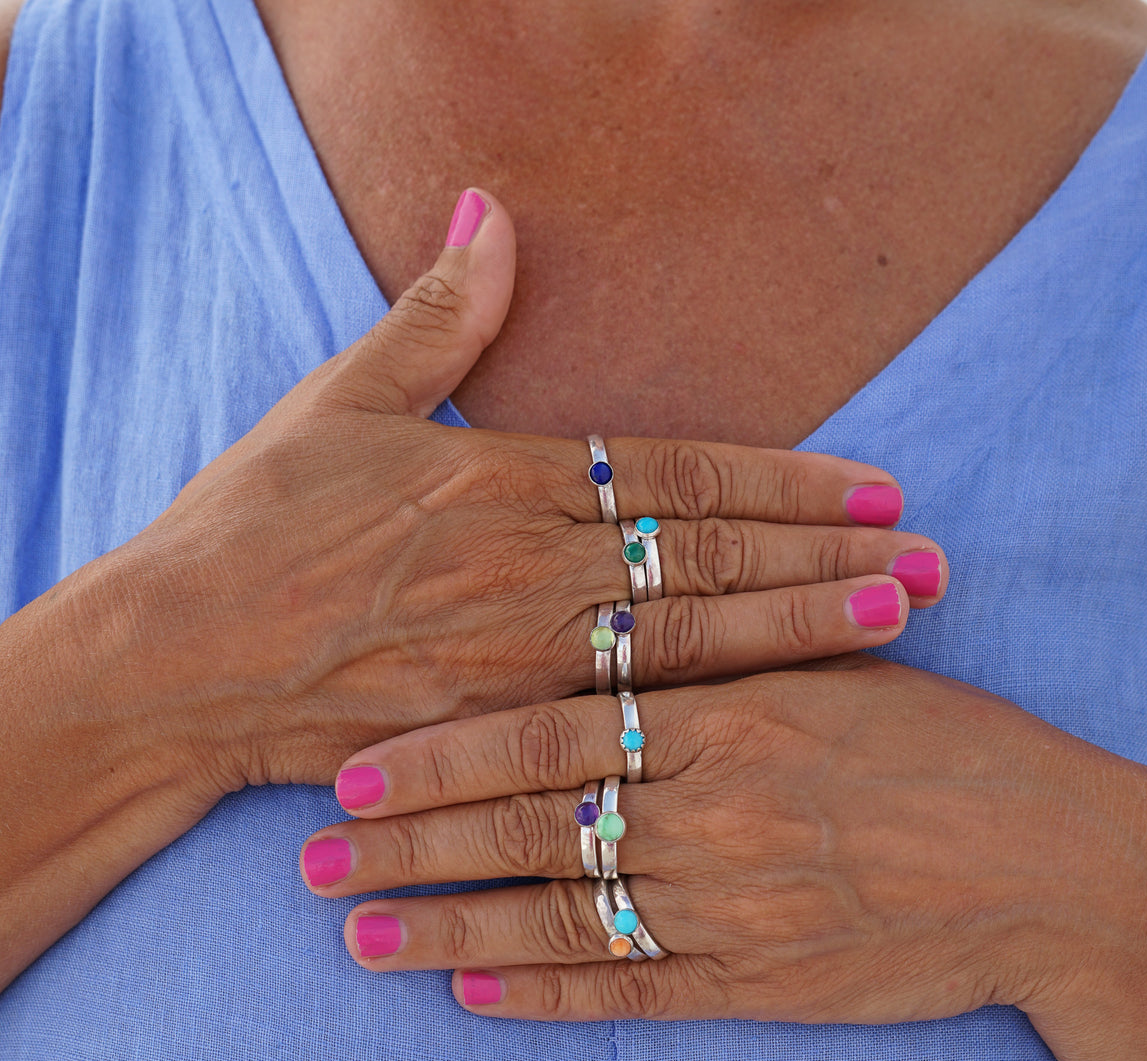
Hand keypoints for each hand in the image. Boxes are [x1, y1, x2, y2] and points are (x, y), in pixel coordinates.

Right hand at [116, 188, 947, 800]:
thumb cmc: (253, 531)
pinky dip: (710, 716)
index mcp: (498, 481)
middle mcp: (524, 568)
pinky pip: (623, 725)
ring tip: (896, 624)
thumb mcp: (334, 402)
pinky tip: (780, 717)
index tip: (876, 489)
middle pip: (705, 557)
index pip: (676, 472)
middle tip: (933, 562)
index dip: (783, 480)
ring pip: (687, 642)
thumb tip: (490, 210)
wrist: (179, 663)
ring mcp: (516, 657)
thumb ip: (432, 316)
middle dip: (826, 559)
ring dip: (797, 632)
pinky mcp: (494, 730)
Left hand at [300, 654, 1146, 1026]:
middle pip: (529, 827)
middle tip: (316, 858)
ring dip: (449, 926)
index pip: (549, 732)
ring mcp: (729, 902)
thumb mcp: (834, 670)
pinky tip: (473, 991)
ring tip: (359, 934)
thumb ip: (726, 655)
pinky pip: (632, 990)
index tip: (356, 768)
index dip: (445, 753)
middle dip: (413, 843)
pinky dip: (546, 992)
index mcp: (723, 712)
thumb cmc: (941, 744)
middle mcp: (711, 808)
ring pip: (559, 915)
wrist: (1045, 862)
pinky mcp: (757, 981)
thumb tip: (630, 622)